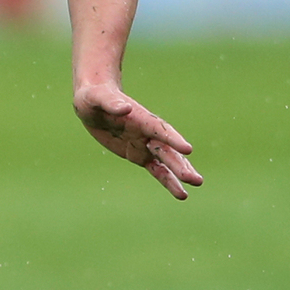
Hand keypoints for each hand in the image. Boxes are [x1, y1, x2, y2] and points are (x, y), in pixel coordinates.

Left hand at [75, 80, 200, 199]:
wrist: (92, 104)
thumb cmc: (94, 96)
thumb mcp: (96, 98)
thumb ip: (111, 103)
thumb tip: (126, 107)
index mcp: (141, 117)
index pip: (159, 129)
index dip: (173, 139)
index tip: (187, 149)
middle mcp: (147, 132)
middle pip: (167, 150)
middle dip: (180, 164)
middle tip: (196, 179)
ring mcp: (145, 144)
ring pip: (166, 161)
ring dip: (180, 173)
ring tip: (197, 183)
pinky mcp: (139, 155)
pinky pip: (156, 170)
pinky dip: (167, 180)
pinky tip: (180, 193)